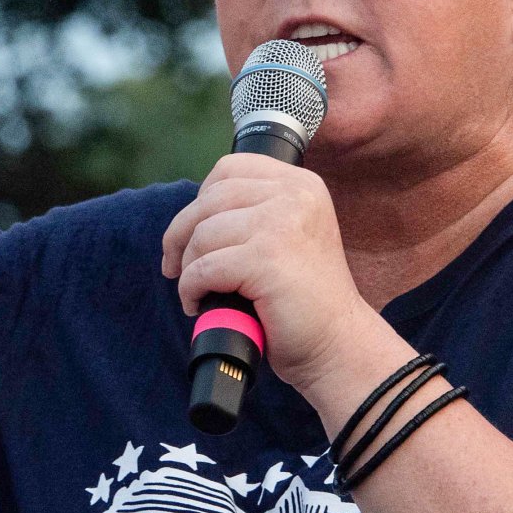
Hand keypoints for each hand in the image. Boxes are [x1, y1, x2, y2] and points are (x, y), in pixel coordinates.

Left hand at [160, 153, 382, 406]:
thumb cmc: (305, 298)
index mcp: (301, 185)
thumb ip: (256, 212)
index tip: (193, 232)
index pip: (230, 169)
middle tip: (175, 266)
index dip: (201, 199)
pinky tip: (199, 304)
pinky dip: (191, 289)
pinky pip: (203, 268)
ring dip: (188, 267)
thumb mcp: (290, 235)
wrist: (337, 343)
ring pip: (202, 235)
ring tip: (197, 291)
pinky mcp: (265, 259)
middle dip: (181, 235)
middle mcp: (294, 195)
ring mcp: (281, 224)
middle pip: (209, 199)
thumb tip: (193, 215)